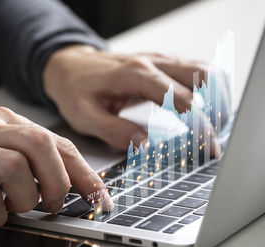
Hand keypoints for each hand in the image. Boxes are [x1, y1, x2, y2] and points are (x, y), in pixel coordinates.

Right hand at [0, 108, 112, 224]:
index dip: (84, 171)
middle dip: (59, 182)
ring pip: (15, 166)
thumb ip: (21, 156)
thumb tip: (62, 182)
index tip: (99, 196)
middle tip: (53, 205)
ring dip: (25, 197)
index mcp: (4, 121)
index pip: (56, 141)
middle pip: (41, 146)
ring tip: (16, 209)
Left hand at [44, 45, 220, 154]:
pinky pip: (195, 71)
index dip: (197, 123)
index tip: (206, 146)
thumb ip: (114, 130)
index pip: (178, 97)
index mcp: (134, 75)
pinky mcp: (162, 64)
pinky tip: (206, 111)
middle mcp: (152, 63)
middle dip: (214, 111)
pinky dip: (208, 91)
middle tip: (212, 142)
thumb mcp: (85, 115)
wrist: (71, 67)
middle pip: (201, 78)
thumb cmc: (76, 89)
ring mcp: (159, 60)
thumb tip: (146, 144)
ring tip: (213, 129)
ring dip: (216, 99)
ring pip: (204, 71)